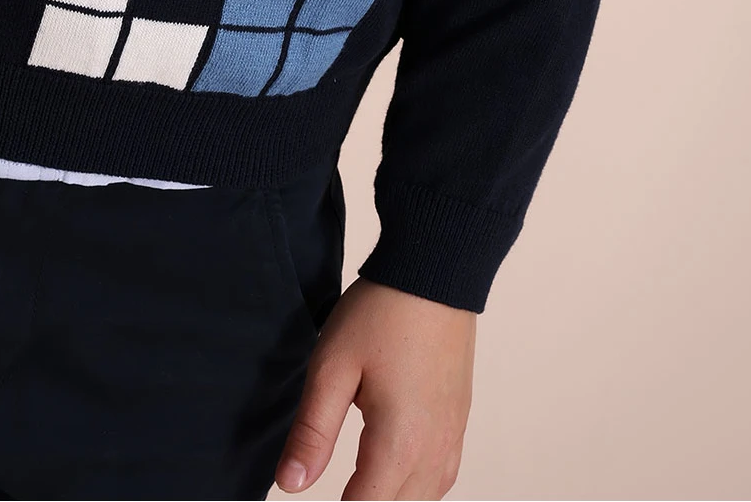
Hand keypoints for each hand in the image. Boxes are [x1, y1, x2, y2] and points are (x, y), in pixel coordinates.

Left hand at [276, 279, 476, 500]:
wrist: (436, 271)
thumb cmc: (382, 313)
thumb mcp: (332, 367)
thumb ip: (312, 432)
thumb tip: (291, 484)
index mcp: (399, 444)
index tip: (310, 498)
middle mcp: (433, 451)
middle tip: (333, 490)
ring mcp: (452, 436)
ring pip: (423, 498)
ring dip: (391, 497)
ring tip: (359, 486)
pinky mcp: (459, 419)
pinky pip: (442, 477)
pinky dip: (418, 486)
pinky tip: (397, 472)